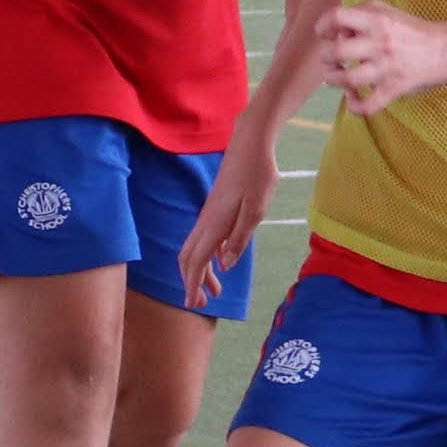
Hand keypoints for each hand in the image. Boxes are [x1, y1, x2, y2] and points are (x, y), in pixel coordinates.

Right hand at [179, 129, 277, 309]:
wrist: (251, 142)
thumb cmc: (258, 173)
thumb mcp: (257, 209)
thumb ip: (240, 238)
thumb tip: (225, 264)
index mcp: (215, 223)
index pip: (197, 261)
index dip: (193, 284)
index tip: (193, 304)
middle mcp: (207, 220)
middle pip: (189, 257)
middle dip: (191, 282)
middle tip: (201, 303)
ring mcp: (209, 213)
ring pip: (195, 248)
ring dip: (201, 270)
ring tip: (215, 290)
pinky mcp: (215, 208)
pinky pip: (204, 238)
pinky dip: (207, 256)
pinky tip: (221, 261)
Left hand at [324, 0, 446, 115]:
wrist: (446, 51)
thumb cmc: (412, 31)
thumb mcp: (387, 11)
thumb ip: (360, 13)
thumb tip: (336, 29)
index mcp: (376, 20)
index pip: (336, 17)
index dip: (322, 26)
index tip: (324, 33)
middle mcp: (380, 43)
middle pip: (336, 52)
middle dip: (325, 57)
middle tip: (330, 59)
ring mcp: (386, 68)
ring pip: (346, 80)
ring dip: (332, 79)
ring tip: (335, 77)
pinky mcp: (394, 89)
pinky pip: (367, 105)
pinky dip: (354, 106)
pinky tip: (352, 98)